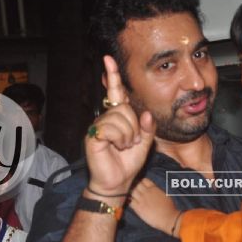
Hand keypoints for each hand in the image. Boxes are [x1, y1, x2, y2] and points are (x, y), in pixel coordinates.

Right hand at [85, 56, 155, 196]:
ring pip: (120, 118)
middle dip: (135, 126)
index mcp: (118, 117)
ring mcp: (98, 126)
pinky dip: (120, 139)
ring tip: (124, 146)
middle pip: (125, 108)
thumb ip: (148, 127)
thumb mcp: (145, 143)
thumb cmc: (128, 163)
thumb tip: (147, 114)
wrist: (117, 183)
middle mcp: (106, 118)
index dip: (113, 76)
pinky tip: (116, 147)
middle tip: (131, 142)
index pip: (116, 93)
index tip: (108, 59)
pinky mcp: (92, 135)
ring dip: (128, 135)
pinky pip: (111, 128)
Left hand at [130, 178, 179, 234]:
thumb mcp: (165, 195)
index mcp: (154, 188)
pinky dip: (130, 202)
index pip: (144, 180)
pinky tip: (132, 204)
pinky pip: (130, 202)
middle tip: (136, 192)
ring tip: (133, 198)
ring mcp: (142, 200)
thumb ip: (157, 191)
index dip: (142, 182)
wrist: (168, 218)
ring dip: (132, 194)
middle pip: (136, 185)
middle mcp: (147, 192)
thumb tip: (154, 191)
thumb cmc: (170, 207)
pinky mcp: (139, 208)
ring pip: (132, 192)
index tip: (141, 186)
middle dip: (136, 187)